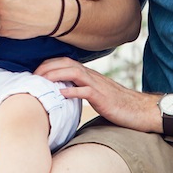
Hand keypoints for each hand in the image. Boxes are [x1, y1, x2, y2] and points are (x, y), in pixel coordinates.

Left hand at [35, 57, 156, 131]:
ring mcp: (98, 85)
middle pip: (66, 63)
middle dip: (47, 67)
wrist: (140, 110)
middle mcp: (92, 76)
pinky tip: (60, 94)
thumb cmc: (118, 103)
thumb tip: (64, 91)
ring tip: (41, 81)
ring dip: (55, 75)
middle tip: (33, 76)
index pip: (65, 62)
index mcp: (89, 74)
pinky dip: (72, 90)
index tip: (35, 72)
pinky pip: (86, 91)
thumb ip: (82, 88)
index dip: (49, 64)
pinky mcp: (103, 97)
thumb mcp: (97, 93)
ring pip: (74, 72)